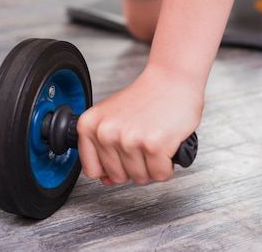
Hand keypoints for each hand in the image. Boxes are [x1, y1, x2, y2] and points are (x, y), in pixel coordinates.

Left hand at [77, 64, 202, 185]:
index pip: (92, 170)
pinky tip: (166, 146)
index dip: (111, 166)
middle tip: (143, 142)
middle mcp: (105, 132)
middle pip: (117, 177)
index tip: (121, 153)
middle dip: (134, 166)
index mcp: (89, 125)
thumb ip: (104, 150)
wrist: (172, 80)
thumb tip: (107, 180)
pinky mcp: (154, 145)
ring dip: (152, 166)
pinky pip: (160, 175)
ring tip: (154, 141)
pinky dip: (167, 166)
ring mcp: (129, 139)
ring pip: (140, 178)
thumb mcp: (113, 118)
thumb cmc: (145, 98)